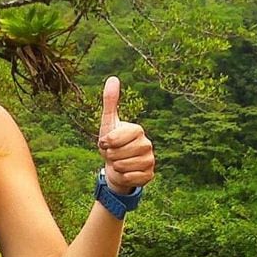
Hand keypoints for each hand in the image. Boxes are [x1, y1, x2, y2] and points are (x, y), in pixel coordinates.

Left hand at [97, 76, 155, 194]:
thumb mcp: (108, 123)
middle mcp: (147, 144)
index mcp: (137, 130)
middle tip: (113, 154)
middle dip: (110, 156)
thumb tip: (113, 78)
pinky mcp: (150, 175)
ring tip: (118, 163)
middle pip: (119, 154)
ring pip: (124, 166)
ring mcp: (150, 160)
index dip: (106, 143)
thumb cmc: (111, 144)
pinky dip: (124, 177)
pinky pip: (132, 178)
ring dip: (116, 167)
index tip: (105, 142)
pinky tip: (126, 173)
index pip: (115, 139)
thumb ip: (110, 102)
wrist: (116, 167)